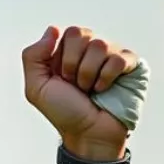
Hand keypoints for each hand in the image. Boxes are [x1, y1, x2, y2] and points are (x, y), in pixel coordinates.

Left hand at [22, 27, 137, 159]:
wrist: (88, 134)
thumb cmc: (64, 113)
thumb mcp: (37, 89)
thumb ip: (33, 57)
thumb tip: (52, 29)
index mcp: (69, 52)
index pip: (66, 33)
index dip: (61, 58)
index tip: (61, 79)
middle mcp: (90, 50)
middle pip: (81, 33)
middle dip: (72, 65)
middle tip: (75, 85)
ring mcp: (111, 55)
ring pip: (100, 45)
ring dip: (88, 75)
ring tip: (89, 90)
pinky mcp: (130, 64)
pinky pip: (119, 58)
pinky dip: (107, 77)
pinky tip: (104, 90)